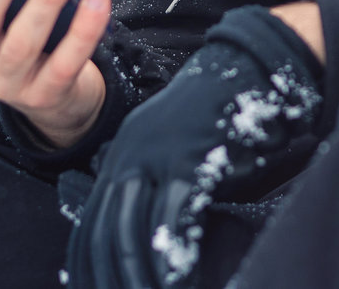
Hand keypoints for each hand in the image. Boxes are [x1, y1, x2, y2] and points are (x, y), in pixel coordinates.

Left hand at [67, 6, 322, 288]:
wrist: (249, 70)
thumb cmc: (221, 118)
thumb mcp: (175, 151)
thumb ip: (157, 187)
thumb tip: (151, 237)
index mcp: (122, 154)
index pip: (92, 221)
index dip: (89, 263)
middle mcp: (130, 154)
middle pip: (104, 230)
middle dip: (108, 275)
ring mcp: (156, 156)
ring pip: (130, 228)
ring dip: (136, 274)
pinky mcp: (187, 159)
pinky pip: (172, 218)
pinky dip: (172, 255)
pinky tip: (178, 280)